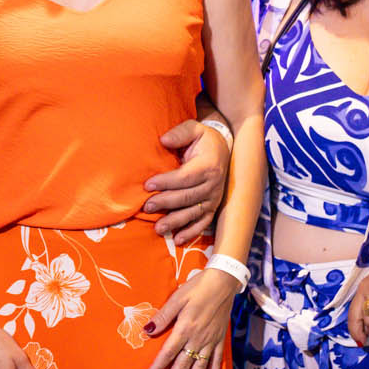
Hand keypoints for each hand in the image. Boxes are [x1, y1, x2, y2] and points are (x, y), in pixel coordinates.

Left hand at [141, 267, 236, 368]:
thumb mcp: (177, 298)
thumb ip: (163, 316)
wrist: (224, 282)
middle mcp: (198, 339)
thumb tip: (147, 331)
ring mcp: (210, 341)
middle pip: (183, 365)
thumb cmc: (198, 288)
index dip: (158, 367)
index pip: (168, 352)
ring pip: (200, 368)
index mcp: (185, 328)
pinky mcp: (220, 340)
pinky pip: (216, 361)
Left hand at [144, 120, 230, 245]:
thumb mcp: (194, 129)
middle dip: (166, 202)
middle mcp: (213, 184)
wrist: (222, 149)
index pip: (185, 177)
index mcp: (208, 165)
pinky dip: (191, 232)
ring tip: (158, 228)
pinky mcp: (213, 207)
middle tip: (146, 207)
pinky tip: (177, 240)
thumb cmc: (203, 140)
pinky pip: (203, 223)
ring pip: (194, 213)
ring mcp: (214, 198)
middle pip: (187, 197)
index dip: (166, 182)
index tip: (147, 185)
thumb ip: (179, 133)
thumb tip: (164, 140)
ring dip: (175, 222)